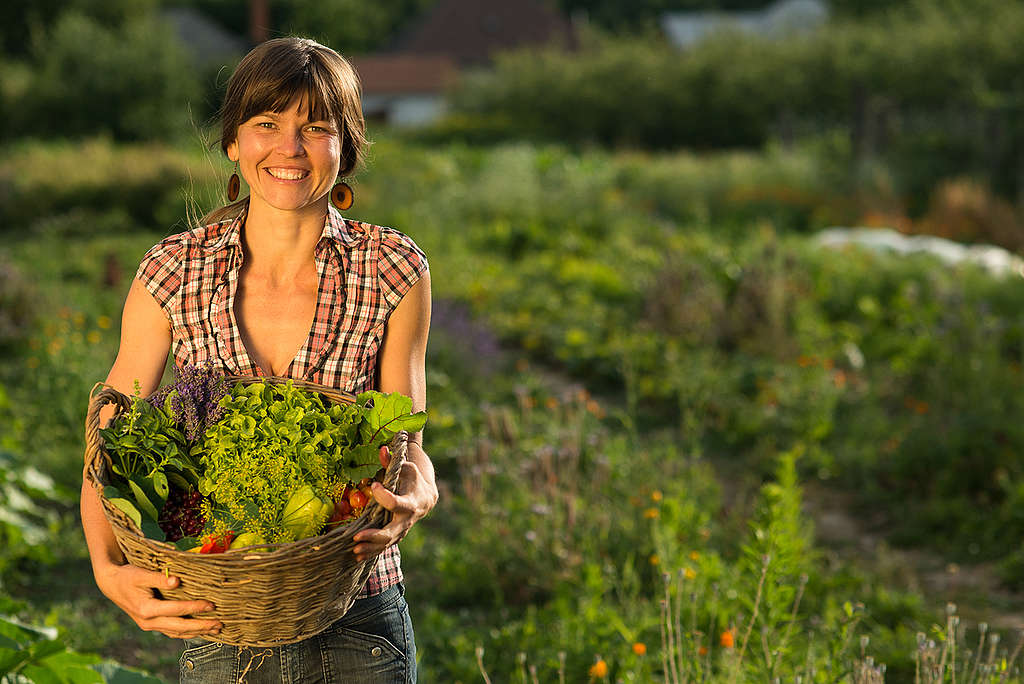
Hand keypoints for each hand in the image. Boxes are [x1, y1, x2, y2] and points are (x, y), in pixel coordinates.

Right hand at [95, 562, 221, 638]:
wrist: (111, 584)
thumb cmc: (128, 576)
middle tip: (220, 624)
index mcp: (147, 609)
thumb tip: (177, 581)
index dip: (195, 608)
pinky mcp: (152, 624)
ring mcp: (150, 625)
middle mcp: (148, 622)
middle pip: (180, 627)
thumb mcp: (142, 574)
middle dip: (201, 626)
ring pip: (177, 633)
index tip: (212, 605)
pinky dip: (187, 632)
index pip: (177, 610)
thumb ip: (160, 578)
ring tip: (215, 630)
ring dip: (197, 632)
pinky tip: (199, 630)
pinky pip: (172, 631)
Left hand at [351, 459, 437, 561]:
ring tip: (354, 549)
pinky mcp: (397, 536)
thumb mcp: (405, 468)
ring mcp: (402, 530)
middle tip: (357, 536)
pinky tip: (358, 555)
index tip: (375, 486)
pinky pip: (384, 546)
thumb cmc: (412, 479)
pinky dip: (372, 551)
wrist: (426, 498)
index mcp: (410, 501)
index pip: (396, 503)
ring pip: (387, 543)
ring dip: (370, 547)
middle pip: (392, 531)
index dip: (385, 496)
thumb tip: (381, 449)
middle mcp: (407, 519)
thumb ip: (391, 462)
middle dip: (374, 536)